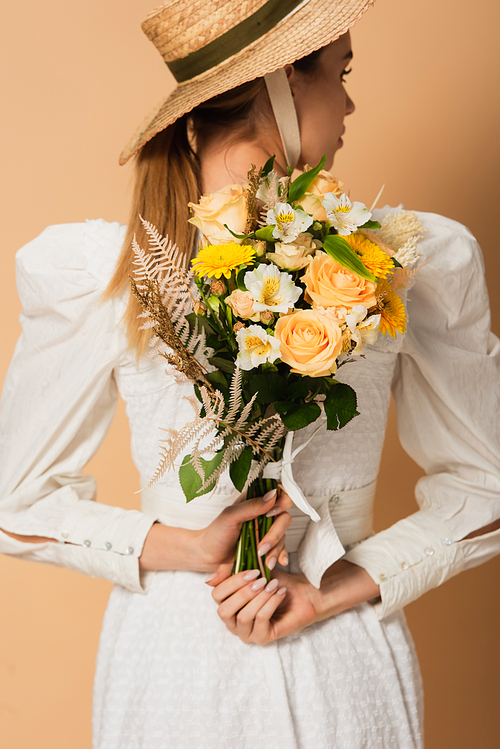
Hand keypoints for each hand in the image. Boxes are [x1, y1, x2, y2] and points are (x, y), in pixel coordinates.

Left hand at [200, 488, 292, 581]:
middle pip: (284, 517)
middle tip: (262, 546)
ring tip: (262, 558)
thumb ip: (251, 506)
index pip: (278, 493)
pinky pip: (281, 548)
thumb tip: (272, 495)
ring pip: (283, 535)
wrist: (210, 556)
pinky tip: (276, 561)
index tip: (273, 512)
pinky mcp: (268, 546)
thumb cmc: (217, 532)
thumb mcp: (231, 516)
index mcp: (255, 501)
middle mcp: (264, 514)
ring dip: (275, 548)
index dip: (282, 501)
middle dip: (275, 533)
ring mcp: (267, 530)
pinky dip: (280, 555)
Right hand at [208, 559, 379, 643]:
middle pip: (224, 611)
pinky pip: (261, 620)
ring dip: (260, 598)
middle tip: (262, 580)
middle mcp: (233, 622)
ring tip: (273, 585)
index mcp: (227, 604)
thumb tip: (209, 580)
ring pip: (243, 617)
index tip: (252, 572)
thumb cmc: (275, 581)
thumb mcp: (251, 570)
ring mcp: (247, 632)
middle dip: (243, 593)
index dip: (232, 582)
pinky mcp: (262, 638)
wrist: (302, 593)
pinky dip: (271, 603)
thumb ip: (230, 571)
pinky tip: (279, 592)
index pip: (216, 596)